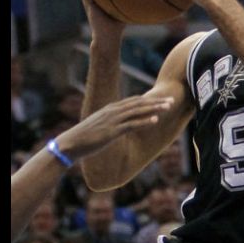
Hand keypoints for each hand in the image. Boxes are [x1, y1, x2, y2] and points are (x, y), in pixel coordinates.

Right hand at [56, 96, 172, 159]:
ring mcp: (113, 120)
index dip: (150, 99)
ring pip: (138, 111)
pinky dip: (145, 121)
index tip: (163, 99)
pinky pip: (132, 124)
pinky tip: (156, 120)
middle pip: (139, 103)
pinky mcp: (112, 131)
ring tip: (169, 107)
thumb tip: (122, 125)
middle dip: (157, 101)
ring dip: (155, 108)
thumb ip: (113, 123)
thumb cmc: (86, 137)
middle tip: (172, 100)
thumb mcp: (101, 126)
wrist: (71, 143)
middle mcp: (113, 111)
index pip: (134, 101)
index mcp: (111, 109)